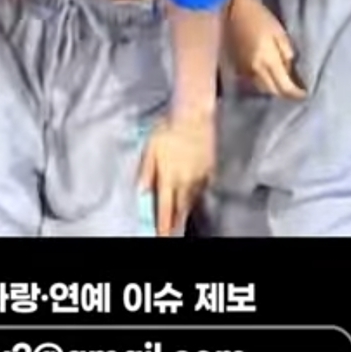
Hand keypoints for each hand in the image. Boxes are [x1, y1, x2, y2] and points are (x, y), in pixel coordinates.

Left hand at [138, 115, 214, 235]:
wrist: (194, 115)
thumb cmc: (169, 128)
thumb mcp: (150, 148)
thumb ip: (145, 171)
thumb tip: (141, 189)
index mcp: (169, 177)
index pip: (165, 209)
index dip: (163, 226)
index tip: (161, 236)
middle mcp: (185, 180)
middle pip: (181, 209)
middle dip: (176, 224)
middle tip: (172, 233)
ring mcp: (199, 176)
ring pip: (192, 200)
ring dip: (185, 211)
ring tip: (181, 219)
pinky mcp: (210, 169)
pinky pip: (203, 187)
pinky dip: (197, 194)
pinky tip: (194, 195)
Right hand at [225, 0, 305, 99]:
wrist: (233, 10)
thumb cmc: (259, 17)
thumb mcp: (279, 32)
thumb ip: (286, 52)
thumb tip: (289, 69)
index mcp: (268, 60)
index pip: (284, 86)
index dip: (296, 93)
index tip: (305, 93)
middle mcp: (255, 70)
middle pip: (272, 91)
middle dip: (285, 93)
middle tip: (295, 91)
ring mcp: (243, 69)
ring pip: (261, 89)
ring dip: (273, 89)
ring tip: (282, 84)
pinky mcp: (236, 66)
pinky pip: (252, 82)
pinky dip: (262, 83)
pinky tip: (268, 76)